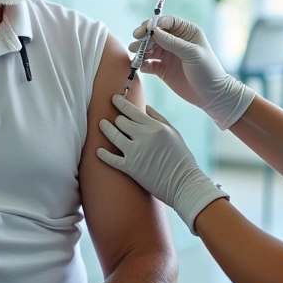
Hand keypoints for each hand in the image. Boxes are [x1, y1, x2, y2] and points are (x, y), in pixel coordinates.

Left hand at [97, 95, 228, 234]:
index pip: (132, 110)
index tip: (113, 98)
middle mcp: (144, 137)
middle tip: (113, 118)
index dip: (120, 102)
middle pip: (121, 121)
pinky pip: (111, 159)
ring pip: (113, 135)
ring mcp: (136, 153)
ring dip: (105, 128)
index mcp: (155, 127)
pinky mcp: (131, 168)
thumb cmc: (181, 158)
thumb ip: (159, 118)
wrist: (183, 183)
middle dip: (116, 118)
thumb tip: (144, 107)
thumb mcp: (174, 133)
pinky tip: (98, 150)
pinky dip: (103, 154)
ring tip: (101, 124)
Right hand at [131, 15, 254, 130]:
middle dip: (144, 37)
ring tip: (135, 54)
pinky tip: (141, 66)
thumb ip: (173, 42)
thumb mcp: (192, 54)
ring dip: (141, 50)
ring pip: (150, 48)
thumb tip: (154, 31)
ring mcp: (168, 55)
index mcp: (187, 32)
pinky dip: (143, 64)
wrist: (212, 96)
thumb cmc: (207, 71)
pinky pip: (149, 64)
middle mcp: (176, 41)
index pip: (168, 22)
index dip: (155, 23)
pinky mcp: (163, 70)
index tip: (145, 30)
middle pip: (155, 34)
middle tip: (136, 43)